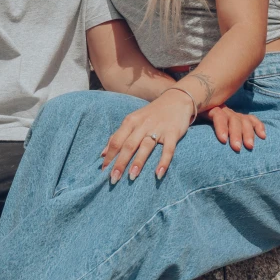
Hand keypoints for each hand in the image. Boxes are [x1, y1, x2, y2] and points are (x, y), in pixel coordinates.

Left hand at [101, 93, 266, 182]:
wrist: (176, 100)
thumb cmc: (151, 114)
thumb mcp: (133, 121)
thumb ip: (119, 136)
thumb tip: (103, 153)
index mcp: (131, 121)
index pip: (116, 140)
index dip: (109, 155)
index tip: (102, 171)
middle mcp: (142, 124)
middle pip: (128, 145)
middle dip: (120, 162)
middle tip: (113, 179)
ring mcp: (158, 128)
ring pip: (146, 146)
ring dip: (138, 162)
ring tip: (131, 177)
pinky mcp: (172, 133)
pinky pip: (168, 149)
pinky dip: (163, 161)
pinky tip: (158, 174)